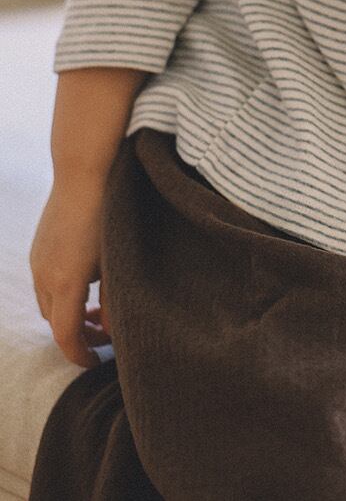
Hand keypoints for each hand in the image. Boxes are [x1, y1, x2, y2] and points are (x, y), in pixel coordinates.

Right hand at [29, 176, 113, 369]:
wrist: (83, 174)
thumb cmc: (108, 215)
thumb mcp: (116, 261)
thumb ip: (115, 300)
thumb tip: (113, 331)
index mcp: (66, 284)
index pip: (66, 337)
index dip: (80, 356)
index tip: (96, 362)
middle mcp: (44, 277)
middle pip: (55, 323)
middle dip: (77, 335)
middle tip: (103, 335)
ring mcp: (37, 262)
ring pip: (47, 304)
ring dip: (67, 314)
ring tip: (95, 310)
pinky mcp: (37, 248)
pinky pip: (44, 283)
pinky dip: (60, 295)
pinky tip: (84, 282)